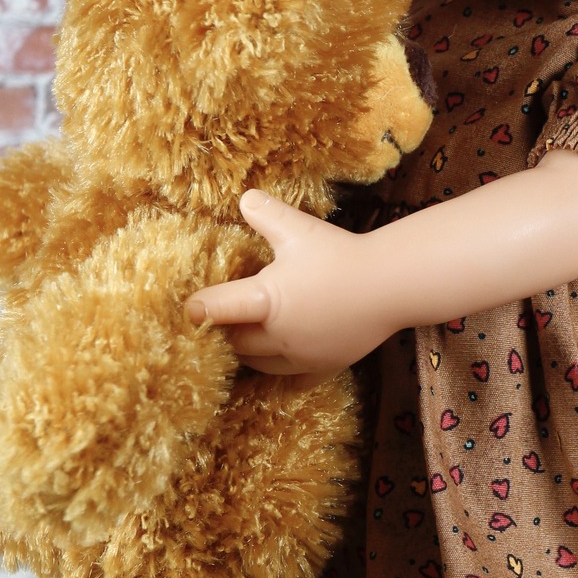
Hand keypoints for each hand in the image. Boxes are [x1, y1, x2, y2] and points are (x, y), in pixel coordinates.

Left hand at [186, 192, 394, 374]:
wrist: (389, 285)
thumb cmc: (341, 254)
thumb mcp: (300, 228)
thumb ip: (267, 213)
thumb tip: (244, 197)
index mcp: (267, 301)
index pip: (218, 309)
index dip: (199, 309)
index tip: (187, 310)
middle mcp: (279, 335)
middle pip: (236, 342)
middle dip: (226, 331)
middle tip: (222, 318)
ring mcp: (301, 356)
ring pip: (259, 364)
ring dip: (247, 353)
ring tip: (246, 337)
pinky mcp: (322, 367)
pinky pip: (292, 380)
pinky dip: (280, 372)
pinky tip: (279, 361)